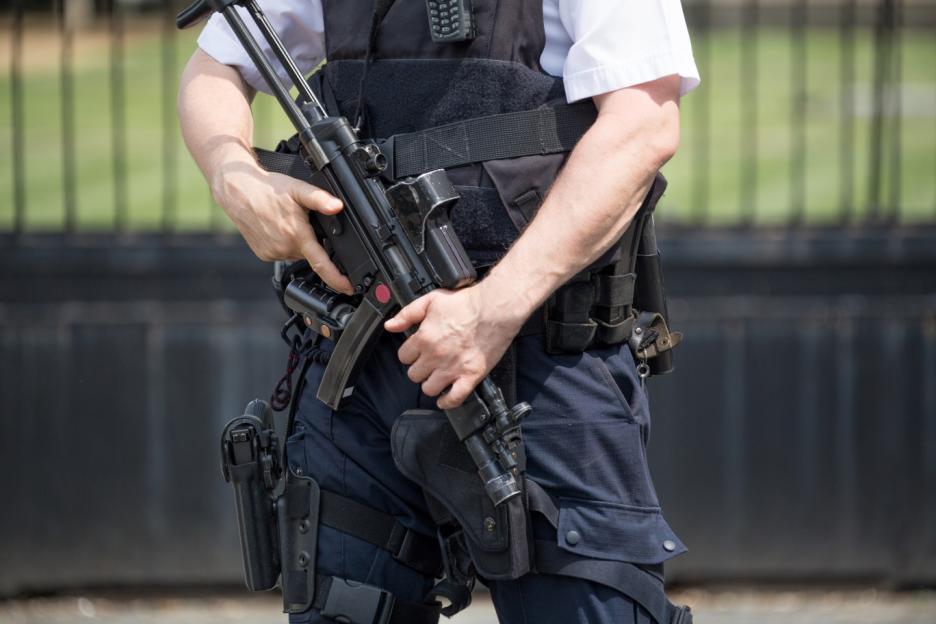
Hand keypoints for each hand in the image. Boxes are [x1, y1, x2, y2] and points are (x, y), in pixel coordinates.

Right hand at [211, 160, 353, 293]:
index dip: (337, 280)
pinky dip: (285, 243)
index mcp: (296, 235)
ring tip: (287, 221)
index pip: (321, 264)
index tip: (349, 288)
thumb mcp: (297, 189)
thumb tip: (337, 206)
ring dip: (298, 242)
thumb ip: (320, 199)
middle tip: (304, 221)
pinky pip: (283, 253)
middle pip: (310, 254)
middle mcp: (284, 248)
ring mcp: (272, 253)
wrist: (237, 190)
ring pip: (297, 253)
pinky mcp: (264, 254)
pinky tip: (278, 228)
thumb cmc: (266, 189)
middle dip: (313, 241)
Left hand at [383, 283, 526, 408]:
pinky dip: (448, 401)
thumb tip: (390, 326)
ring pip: (429, 389)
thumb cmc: (467, 303)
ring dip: (431, 384)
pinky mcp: (470, 376)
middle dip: (419, 369)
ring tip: (437, 377)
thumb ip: (408, 314)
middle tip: (428, 363)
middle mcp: (435, 356)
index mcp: (424, 338)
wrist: (495, 308)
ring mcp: (452, 368)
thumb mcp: (431, 300)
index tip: (417, 351)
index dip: (410, 354)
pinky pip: (454, 398)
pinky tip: (445, 398)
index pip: (403, 357)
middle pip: (414, 375)